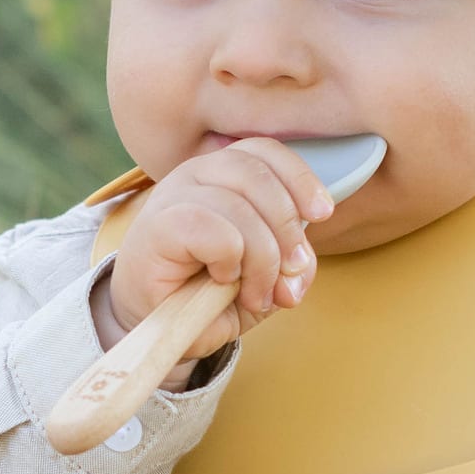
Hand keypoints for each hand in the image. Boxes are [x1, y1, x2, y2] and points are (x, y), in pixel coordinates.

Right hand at [92, 139, 333, 383]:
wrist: (151, 321)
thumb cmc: (207, 291)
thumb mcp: (264, 278)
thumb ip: (291, 266)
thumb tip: (300, 269)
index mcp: (223, 173)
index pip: (265, 152)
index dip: (299, 178)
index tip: (323, 214)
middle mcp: (195, 174)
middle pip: (257, 176)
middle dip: (286, 229)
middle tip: (288, 274)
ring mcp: (172, 196)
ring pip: (239, 207)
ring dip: (261, 258)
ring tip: (256, 293)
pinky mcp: (157, 227)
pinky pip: (214, 230)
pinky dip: (230, 260)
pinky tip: (222, 279)